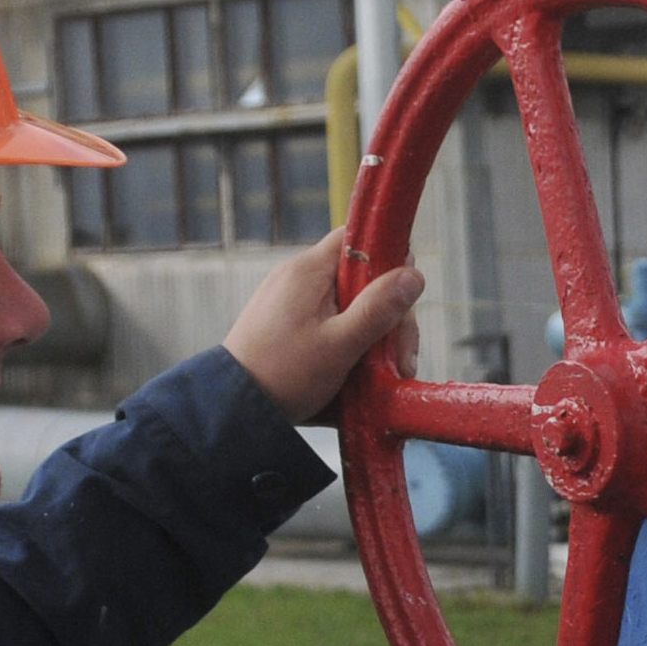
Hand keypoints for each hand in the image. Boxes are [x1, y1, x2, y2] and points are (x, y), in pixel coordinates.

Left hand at [223, 228, 422, 424]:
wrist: (232, 408)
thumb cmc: (284, 376)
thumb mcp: (340, 345)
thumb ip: (378, 309)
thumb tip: (414, 275)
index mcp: (309, 271)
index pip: (358, 238)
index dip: (389, 261)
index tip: (404, 300)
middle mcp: (298, 277)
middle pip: (360, 279)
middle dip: (388, 316)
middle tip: (401, 359)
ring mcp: (290, 301)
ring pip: (348, 304)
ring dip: (373, 336)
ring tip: (384, 376)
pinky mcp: (287, 324)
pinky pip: (329, 322)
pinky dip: (349, 343)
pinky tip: (359, 375)